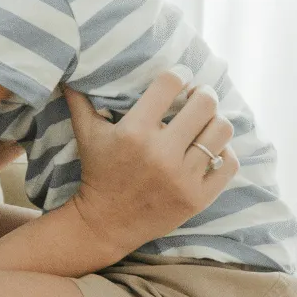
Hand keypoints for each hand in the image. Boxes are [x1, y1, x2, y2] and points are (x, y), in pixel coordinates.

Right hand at [63, 68, 237, 261]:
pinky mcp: (197, 198)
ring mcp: (182, 177)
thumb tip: (68, 73)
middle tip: (199, 96)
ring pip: (221, 131)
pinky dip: (225, 152)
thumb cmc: (98, 172)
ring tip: (208, 122)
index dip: (179, 74)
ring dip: (216, 120)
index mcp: (134, 132)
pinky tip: (212, 148)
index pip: (169, 84)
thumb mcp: (86, 134)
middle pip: (204, 104)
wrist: (105, 223)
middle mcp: (161, 153)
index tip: (181, 77)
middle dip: (204, 94)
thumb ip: (79, 100)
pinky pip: (228, 164)